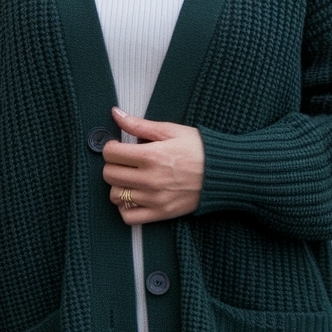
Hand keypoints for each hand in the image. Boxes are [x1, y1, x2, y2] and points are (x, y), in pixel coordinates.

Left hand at [102, 107, 204, 224]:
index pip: (111, 153)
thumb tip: (116, 114)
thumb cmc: (198, 149)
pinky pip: (129, 217)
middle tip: (125, 162)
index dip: (111, 147)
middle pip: (109, 175)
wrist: (222, 173)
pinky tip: (133, 196)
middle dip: (113, 165)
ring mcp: (154, 198)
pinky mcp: (161, 213)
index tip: (118, 147)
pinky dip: (125, 208)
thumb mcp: (170, 130)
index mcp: (151, 155)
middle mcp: (150, 179)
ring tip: (130, 179)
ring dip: (118, 186)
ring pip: (115, 195)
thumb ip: (140, 125)